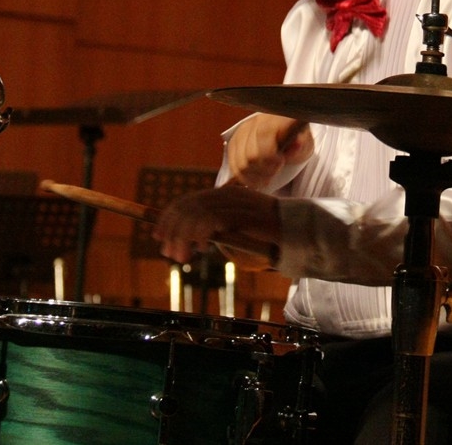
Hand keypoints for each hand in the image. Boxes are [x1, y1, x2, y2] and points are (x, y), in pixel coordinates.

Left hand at [152, 184, 279, 264]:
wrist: (294, 228)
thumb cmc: (267, 231)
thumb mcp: (237, 227)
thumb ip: (218, 227)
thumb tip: (193, 240)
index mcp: (222, 195)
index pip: (187, 200)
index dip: (169, 217)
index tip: (157, 234)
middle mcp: (225, 195)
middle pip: (188, 207)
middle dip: (171, 229)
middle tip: (165, 250)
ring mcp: (233, 203)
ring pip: (196, 215)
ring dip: (183, 237)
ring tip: (180, 256)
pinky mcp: (240, 213)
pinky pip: (212, 221)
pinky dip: (201, 234)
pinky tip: (200, 248)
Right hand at [226, 114, 313, 188]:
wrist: (285, 133)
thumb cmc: (297, 140)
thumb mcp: (306, 143)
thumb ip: (301, 145)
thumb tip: (297, 144)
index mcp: (272, 120)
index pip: (262, 141)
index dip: (271, 158)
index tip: (281, 163)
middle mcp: (253, 123)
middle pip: (250, 156)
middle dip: (264, 170)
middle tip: (275, 172)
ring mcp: (240, 133)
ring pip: (240, 164)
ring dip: (254, 176)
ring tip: (266, 178)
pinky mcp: (233, 143)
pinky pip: (233, 166)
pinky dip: (244, 177)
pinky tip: (256, 178)